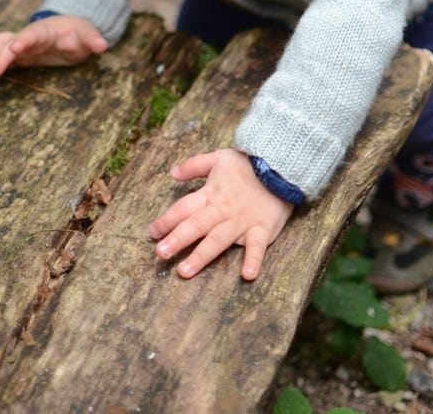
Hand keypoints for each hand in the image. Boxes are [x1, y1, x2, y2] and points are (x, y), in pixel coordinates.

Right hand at [0, 15, 108, 80]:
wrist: (68, 27)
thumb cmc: (77, 31)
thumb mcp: (87, 34)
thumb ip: (93, 39)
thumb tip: (102, 46)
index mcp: (45, 31)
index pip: (32, 34)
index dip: (24, 40)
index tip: (15, 48)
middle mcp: (28, 37)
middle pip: (10, 42)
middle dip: (1, 55)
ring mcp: (20, 45)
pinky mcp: (16, 56)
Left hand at [148, 147, 292, 280]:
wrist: (280, 165)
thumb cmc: (247, 163)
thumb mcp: (218, 157)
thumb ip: (194, 165)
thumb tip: (171, 173)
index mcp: (211, 194)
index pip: (184, 208)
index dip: (167, 220)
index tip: (152, 233)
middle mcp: (222, 210)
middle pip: (196, 226)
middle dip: (176, 240)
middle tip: (160, 254)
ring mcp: (241, 221)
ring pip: (218, 240)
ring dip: (201, 256)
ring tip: (184, 271)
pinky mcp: (262, 229)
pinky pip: (257, 247)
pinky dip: (253, 260)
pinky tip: (247, 275)